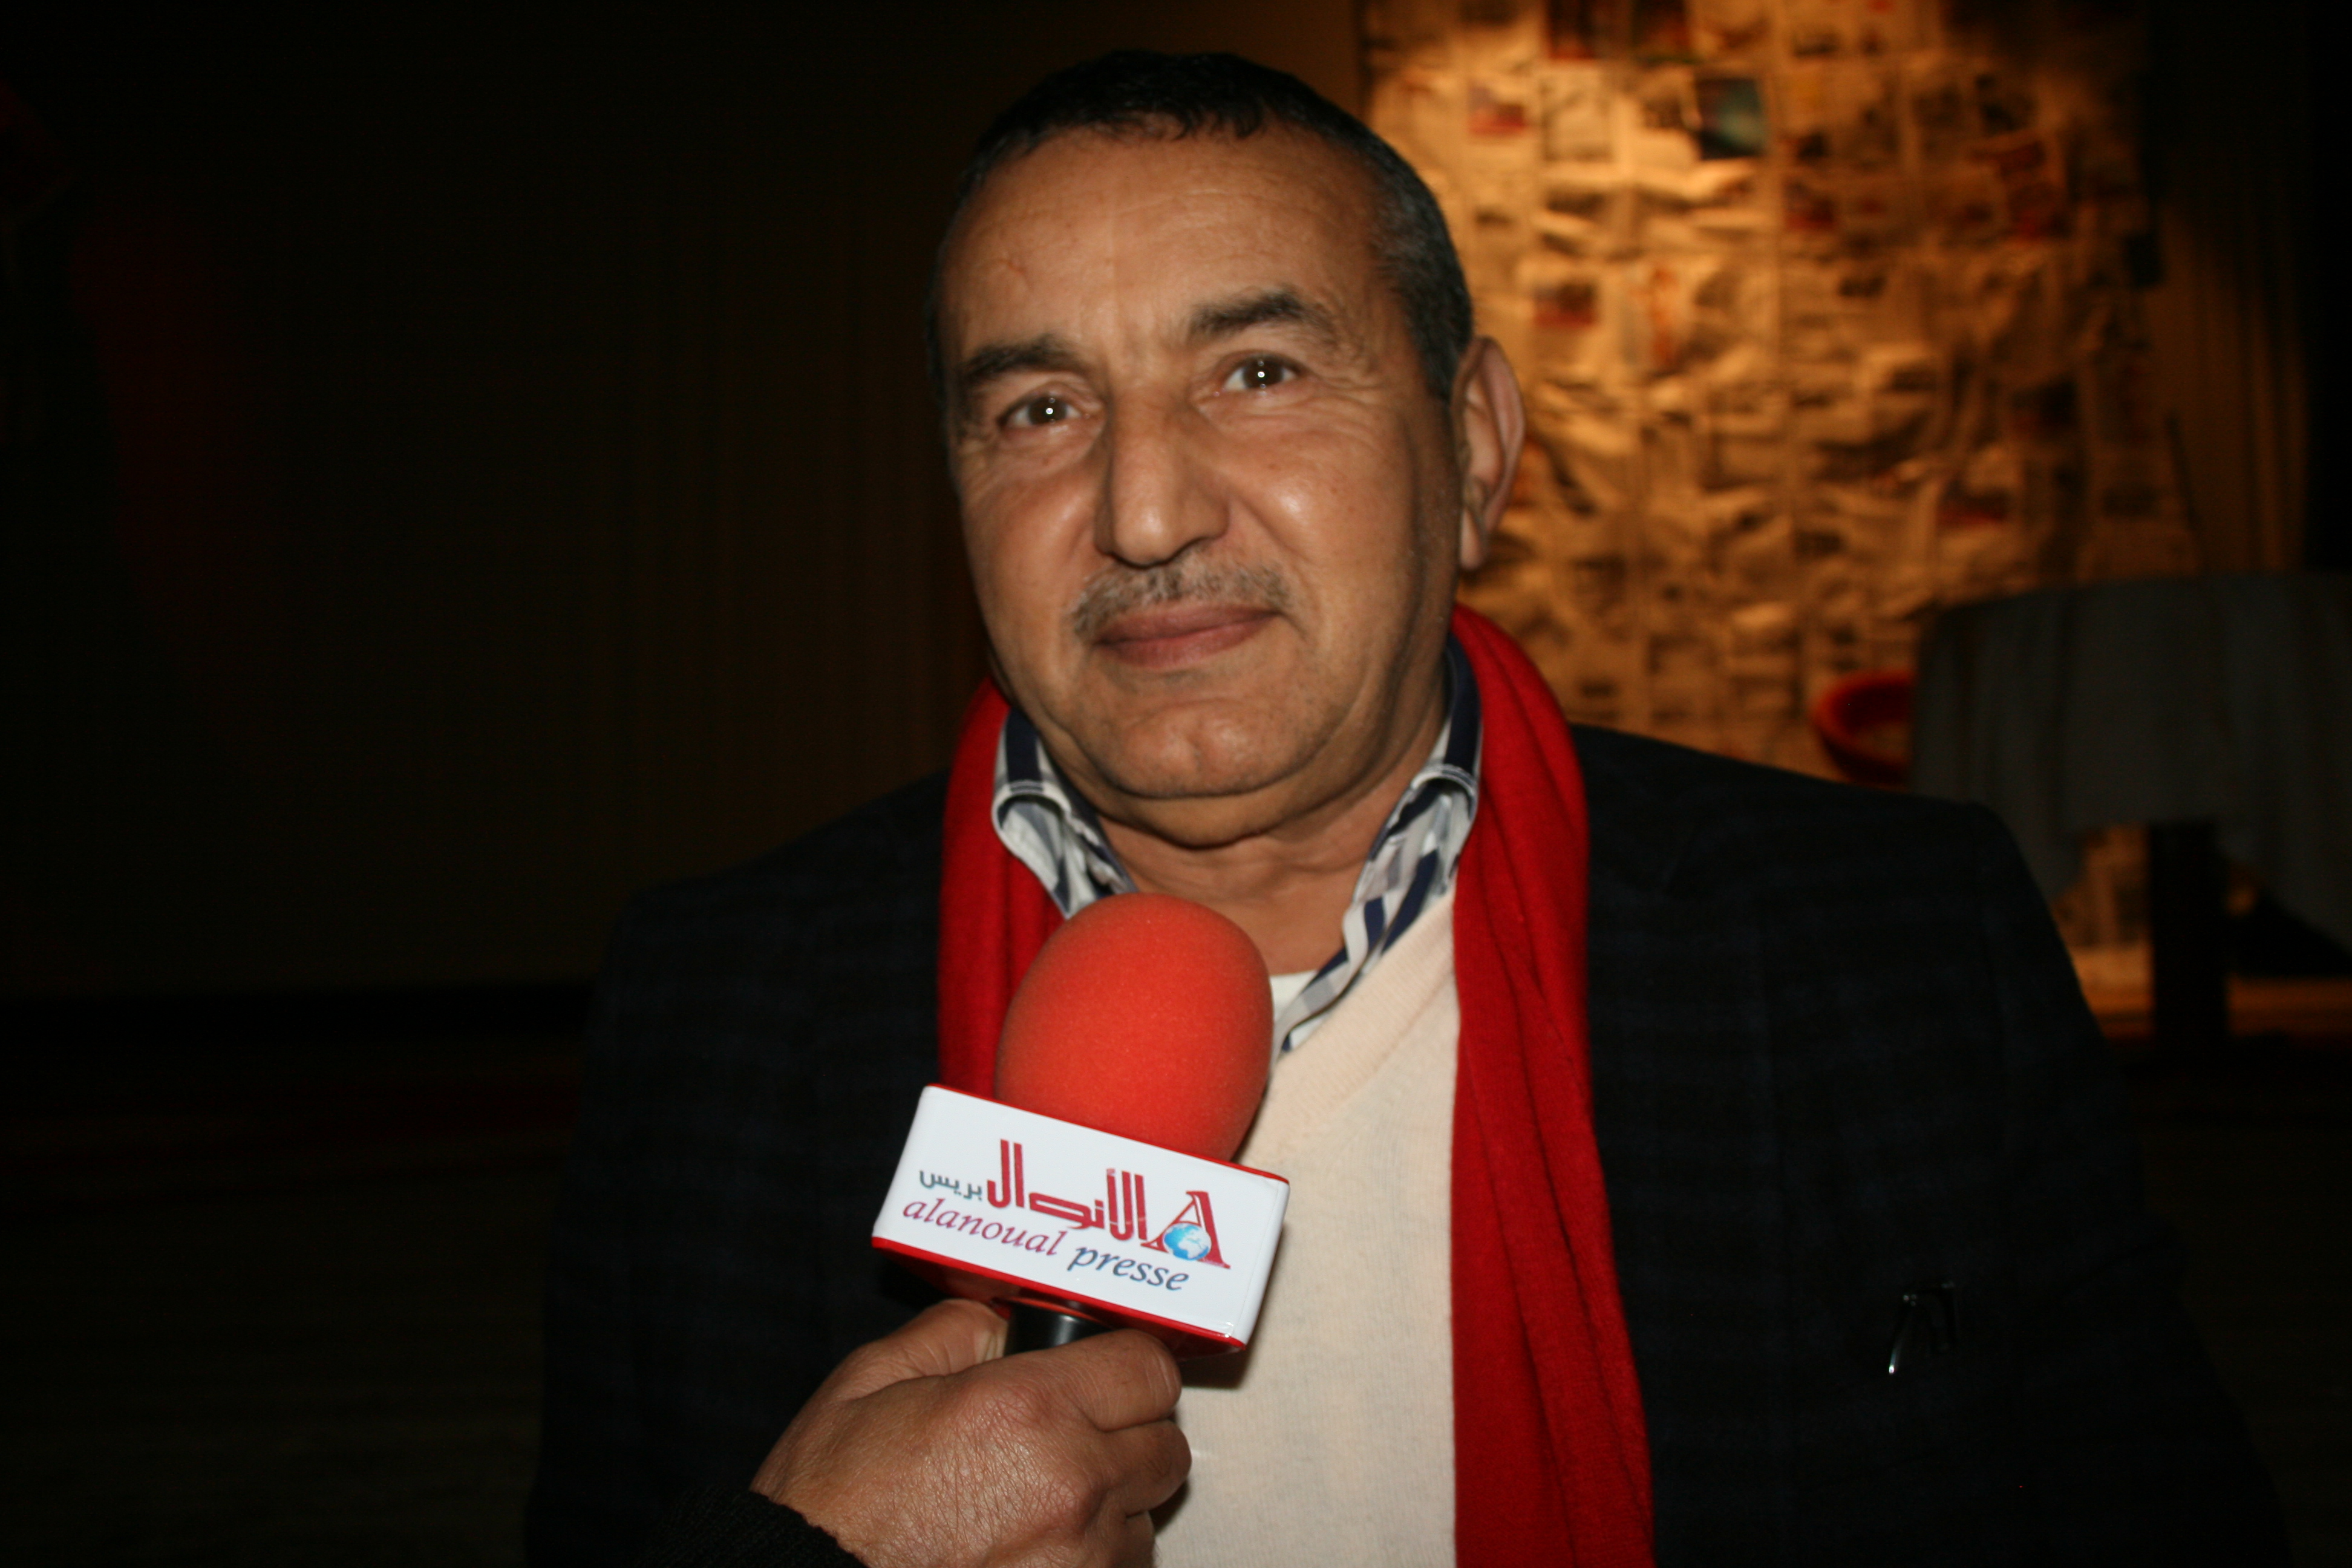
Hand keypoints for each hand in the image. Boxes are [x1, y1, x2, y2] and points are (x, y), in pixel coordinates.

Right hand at [750, 1299, 1188, 1567]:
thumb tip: (1000, 1320)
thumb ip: (952, 1331)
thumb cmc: (829, 1508)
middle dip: (1126, 1434)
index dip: (1127, 1366)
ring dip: (1112, 1504)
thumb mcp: (871, 1382)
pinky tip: (1036, 1547)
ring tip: (1042, 1502)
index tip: (1106, 1372)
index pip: (1149, 1369)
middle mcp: (1072, 1484)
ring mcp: (1080, 1559)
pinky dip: (1092, 1557)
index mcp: (1030, 1409)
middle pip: (1165, 1445)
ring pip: (1145, 1516)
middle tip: (1074, 1436)